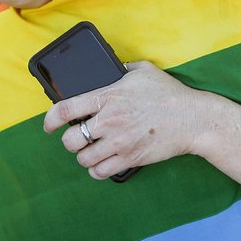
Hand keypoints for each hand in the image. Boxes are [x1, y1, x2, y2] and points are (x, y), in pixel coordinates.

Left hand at [44, 61, 201, 179]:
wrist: (192, 119)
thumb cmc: (169, 93)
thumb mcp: (144, 70)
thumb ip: (123, 69)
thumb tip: (112, 69)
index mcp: (108, 96)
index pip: (65, 109)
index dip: (50, 119)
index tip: (49, 125)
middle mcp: (110, 121)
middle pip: (71, 140)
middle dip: (70, 141)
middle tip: (77, 138)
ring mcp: (119, 142)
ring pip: (83, 158)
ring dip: (84, 156)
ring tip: (92, 150)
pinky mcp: (130, 158)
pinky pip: (100, 172)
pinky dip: (96, 170)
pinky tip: (102, 163)